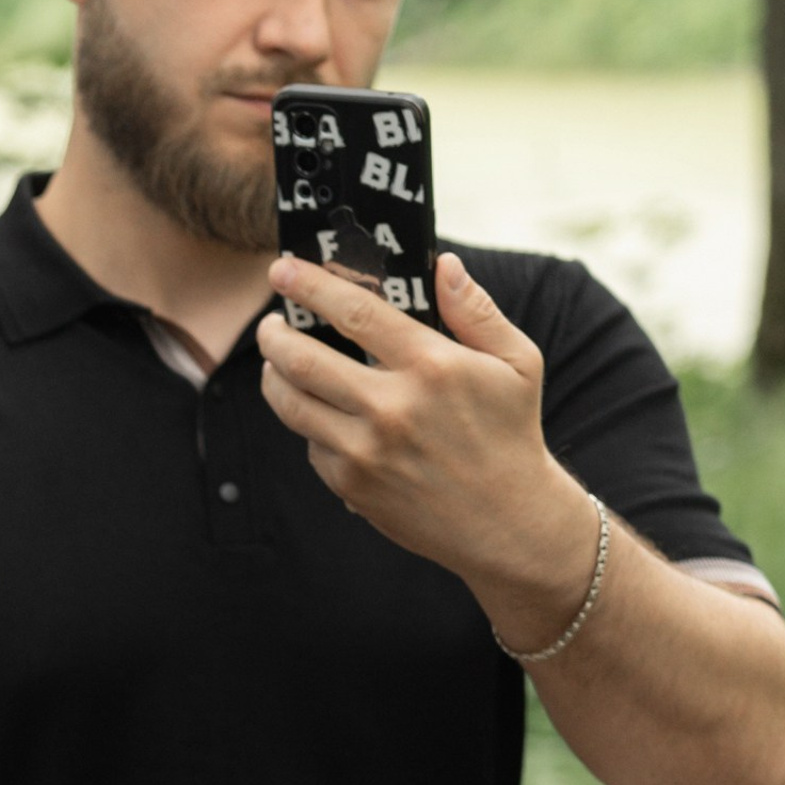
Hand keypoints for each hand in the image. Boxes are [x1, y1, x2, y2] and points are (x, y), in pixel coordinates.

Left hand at [257, 252, 601, 646]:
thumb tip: (443, 263)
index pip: (354, 312)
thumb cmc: (510, 432)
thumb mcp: (516, 363)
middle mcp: (392, 407)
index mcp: (432, 366)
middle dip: (273, 334)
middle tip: (268, 323)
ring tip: (276, 362)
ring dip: (272, 376)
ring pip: (291, 402)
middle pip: (302, 359)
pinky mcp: (349, 482)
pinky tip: (323, 413)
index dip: (310, 286)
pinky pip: (310, 441)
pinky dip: (309, 423)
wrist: (507, 522)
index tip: (282, 270)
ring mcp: (365, 449)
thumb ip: (475, 310)